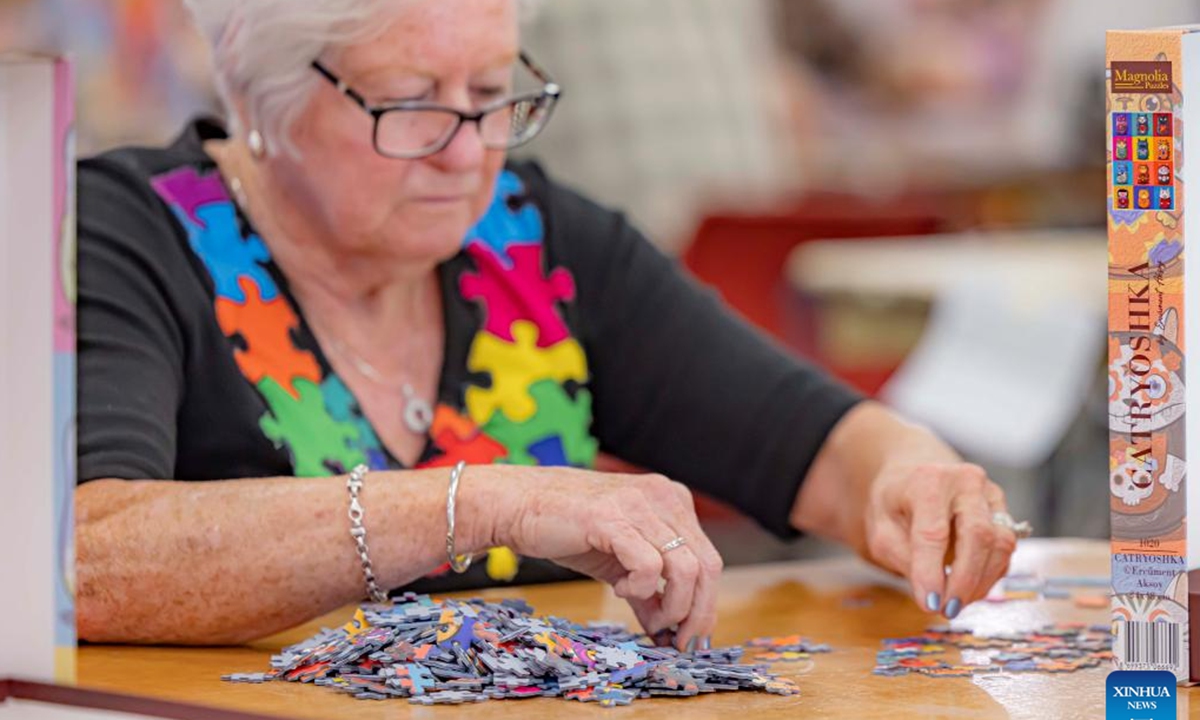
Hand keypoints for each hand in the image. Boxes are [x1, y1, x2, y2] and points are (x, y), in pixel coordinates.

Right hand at [494, 468, 722, 649]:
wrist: (515, 505)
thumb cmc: (565, 529)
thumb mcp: (618, 561)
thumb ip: (647, 590)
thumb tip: (669, 633)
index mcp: (672, 500)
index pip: (709, 559)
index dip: (705, 604)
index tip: (691, 637)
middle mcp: (662, 496)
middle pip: (706, 565)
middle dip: (696, 613)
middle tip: (678, 641)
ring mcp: (638, 503)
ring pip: (684, 568)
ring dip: (671, 606)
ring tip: (649, 617)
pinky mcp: (611, 517)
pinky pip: (648, 564)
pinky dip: (640, 588)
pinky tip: (620, 590)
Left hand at [863, 461, 1016, 618]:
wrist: (914, 477)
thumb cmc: (895, 504)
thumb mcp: (881, 529)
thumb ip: (903, 558)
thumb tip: (931, 596)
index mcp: (928, 481)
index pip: (933, 532)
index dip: (932, 572)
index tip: (929, 604)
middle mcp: (966, 482)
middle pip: (978, 536)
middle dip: (964, 581)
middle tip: (947, 610)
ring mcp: (990, 495)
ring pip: (1000, 545)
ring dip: (980, 582)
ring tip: (955, 603)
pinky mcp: (1004, 511)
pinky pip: (1005, 550)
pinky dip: (989, 576)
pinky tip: (968, 588)